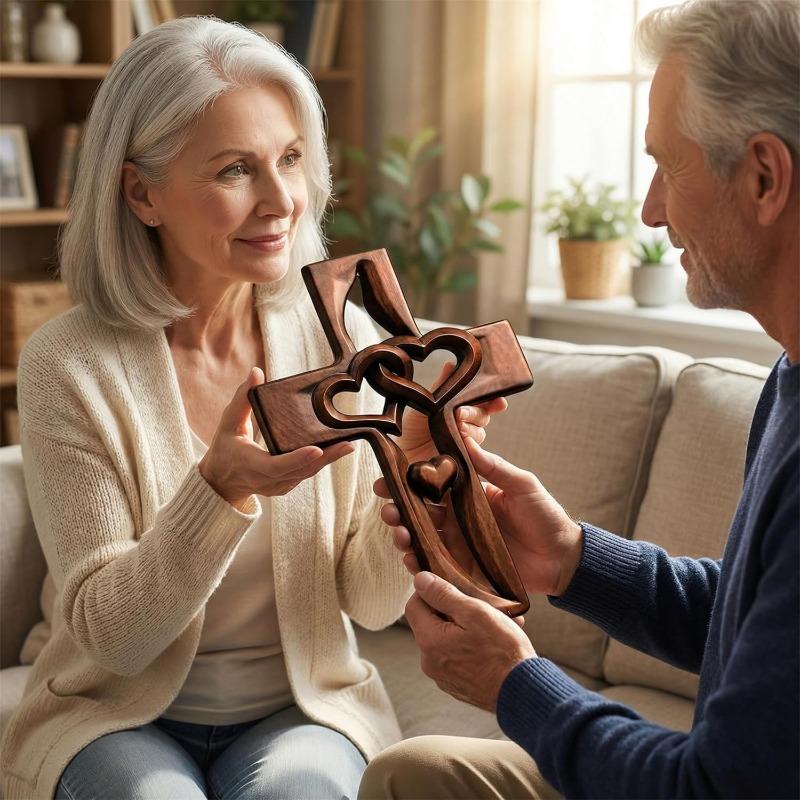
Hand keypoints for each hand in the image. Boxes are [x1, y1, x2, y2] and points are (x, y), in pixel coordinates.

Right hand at [199, 368, 353, 509]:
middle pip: (300, 471)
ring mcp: (277, 486)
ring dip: (328, 461)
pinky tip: (336, 451)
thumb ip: (243, 398)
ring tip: (347, 446)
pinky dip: (320, 464)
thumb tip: (257, 372)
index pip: (277, 465)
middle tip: (346, 445)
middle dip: (325, 458)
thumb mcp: (228, 422)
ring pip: (306, 474)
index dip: (297, 459)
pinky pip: (305, 475)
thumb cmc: (224, 448)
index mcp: (251, 465)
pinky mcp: (285, 486)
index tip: (317, 449)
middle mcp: (267, 480)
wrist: (221, 480)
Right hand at [375, 437, 582, 596]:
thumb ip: (493, 467)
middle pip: (418, 511)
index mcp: (468, 494)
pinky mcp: (463, 568)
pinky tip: (411, 560)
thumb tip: (466, 439)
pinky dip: (419, 563)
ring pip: (420, 538)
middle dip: (396, 509)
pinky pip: (435, 565)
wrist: (563, 557)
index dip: (406, 481)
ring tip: (398, 534)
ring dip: (404, 535)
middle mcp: (457, 518)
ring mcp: (458, 544)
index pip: (431, 484)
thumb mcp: (522, 484)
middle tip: (387, 509)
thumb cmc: (546, 515)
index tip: (386, 478)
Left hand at [396, 362, 507, 462]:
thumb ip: (442, 385)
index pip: (483, 401)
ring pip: (479, 433)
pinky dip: (468, 446)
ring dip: (469, 429)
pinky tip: (461, 442)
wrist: (403, 452)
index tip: (498, 401)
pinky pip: (474, 452)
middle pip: (483, 415)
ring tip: (456, 428)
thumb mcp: (426, 402)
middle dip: (474, 412)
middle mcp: (466, 423)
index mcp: (461, 406)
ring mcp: (466, 442)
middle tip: (459, 413)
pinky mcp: (464, 458)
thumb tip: (451, 364)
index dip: (493, 400)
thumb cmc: (412, 426)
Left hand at [405, 571, 535, 712]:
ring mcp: (443, 677)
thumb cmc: (502, 652)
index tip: (449, 587)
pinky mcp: (458, 686)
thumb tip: (420, 580)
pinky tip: (493, 643)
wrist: (524, 692)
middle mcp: (430, 663)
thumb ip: (444, 595)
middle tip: (479, 605)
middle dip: (452, 610)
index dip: (428, 591)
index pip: (413, 606)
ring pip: (447, 640)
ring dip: (465, 628)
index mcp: (430, 642)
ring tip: (494, 623)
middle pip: (430, 623)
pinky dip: (470, 646)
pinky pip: (457, 657)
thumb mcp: (475, 613)